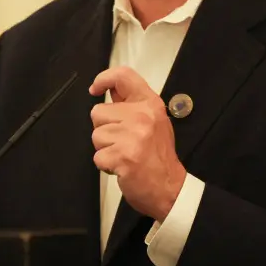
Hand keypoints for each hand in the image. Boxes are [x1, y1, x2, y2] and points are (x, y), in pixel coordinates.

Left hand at [89, 66, 186, 220]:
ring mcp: (133, 136)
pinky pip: (98, 156)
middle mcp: (142, 116)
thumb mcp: (152, 122)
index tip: (94, 90)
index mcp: (150, 104)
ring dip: (105, 148)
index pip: (123, 76)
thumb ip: (131, 104)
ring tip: (124, 154)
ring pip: (96, 135)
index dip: (103, 78)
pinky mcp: (124, 156)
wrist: (171, 189)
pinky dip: (106, 164)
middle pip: (98, 112)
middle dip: (104, 129)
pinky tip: (122, 166)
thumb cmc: (158, 156)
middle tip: (124, 142)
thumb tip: (107, 88)